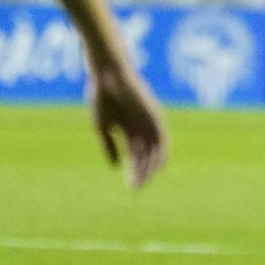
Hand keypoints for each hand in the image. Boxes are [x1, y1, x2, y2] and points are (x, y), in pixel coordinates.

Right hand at [87, 63, 166, 187]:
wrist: (108, 75)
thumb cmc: (102, 96)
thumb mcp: (102, 126)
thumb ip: (109, 145)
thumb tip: (115, 167)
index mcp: (130, 130)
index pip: (135, 156)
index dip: (133, 172)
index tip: (131, 187)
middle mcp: (142, 128)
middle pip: (146, 156)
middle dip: (141, 173)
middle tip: (136, 188)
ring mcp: (150, 122)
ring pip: (155, 151)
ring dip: (150, 167)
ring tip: (143, 181)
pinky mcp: (155, 116)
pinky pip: (163, 139)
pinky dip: (160, 154)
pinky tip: (156, 167)